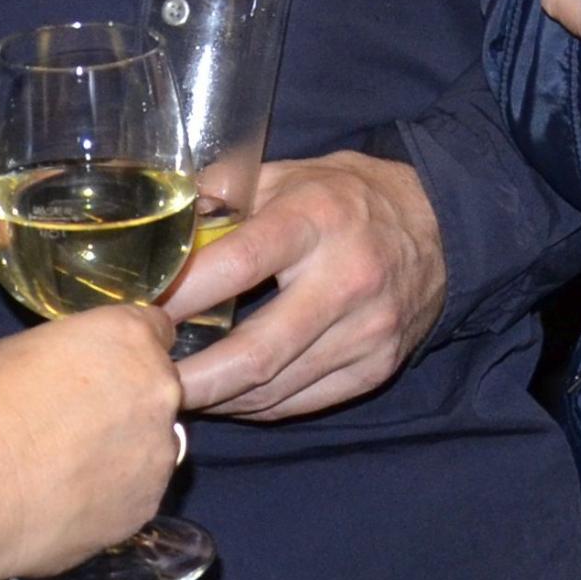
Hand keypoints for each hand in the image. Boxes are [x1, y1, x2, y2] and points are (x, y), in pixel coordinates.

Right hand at [0, 303, 181, 579]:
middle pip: (159, 389)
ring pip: (153, 446)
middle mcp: (159, 389)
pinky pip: (137, 494)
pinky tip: (68, 504)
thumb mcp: (18, 350)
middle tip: (77, 425)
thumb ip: (68, 357)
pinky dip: (112, 497)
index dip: (126, 350)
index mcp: (128, 337)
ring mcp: (158, 453)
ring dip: (125, 452)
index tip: (103, 368)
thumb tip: (71, 373)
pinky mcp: (146, 507)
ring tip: (68, 473)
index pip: (156, 330)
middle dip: (128, 401)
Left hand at [165, 149, 444, 418]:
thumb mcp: (290, 173)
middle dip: (191, 377)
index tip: (137, 313)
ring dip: (216, 397)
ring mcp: (367, 331)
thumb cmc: (349, 197)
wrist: (443, 226)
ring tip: (174, 391)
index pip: (238, 264)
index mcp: (317, 219)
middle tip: (144, 382)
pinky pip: (299, 403)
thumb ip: (224, 191)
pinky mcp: (377, 367)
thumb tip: (158, 218)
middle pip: (255, 351)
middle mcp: (347, 279)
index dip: (181, 295)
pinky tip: (225, 395)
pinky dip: (253, 406)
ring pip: (273, 388)